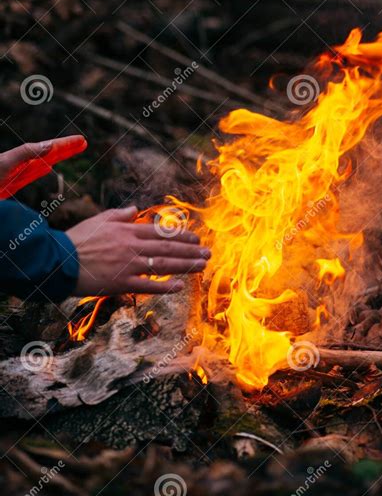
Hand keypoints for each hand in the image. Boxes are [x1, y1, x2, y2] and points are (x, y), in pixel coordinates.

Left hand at [0, 135, 86, 197]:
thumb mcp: (6, 163)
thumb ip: (27, 153)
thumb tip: (50, 146)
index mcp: (23, 156)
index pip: (50, 148)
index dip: (66, 145)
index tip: (82, 140)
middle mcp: (22, 163)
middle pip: (49, 153)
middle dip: (66, 148)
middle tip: (83, 143)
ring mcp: (17, 173)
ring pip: (43, 162)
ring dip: (58, 155)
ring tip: (72, 150)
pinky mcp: (11, 184)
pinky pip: (32, 174)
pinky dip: (42, 169)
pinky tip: (48, 166)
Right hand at [66, 206, 209, 295]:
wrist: (59, 260)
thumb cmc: (77, 239)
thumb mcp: (99, 220)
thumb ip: (120, 215)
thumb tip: (136, 209)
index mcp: (127, 231)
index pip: (161, 232)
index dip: (180, 236)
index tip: (196, 238)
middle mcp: (132, 246)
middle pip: (168, 248)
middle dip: (190, 250)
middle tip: (208, 252)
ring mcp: (129, 265)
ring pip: (164, 265)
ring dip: (186, 266)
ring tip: (203, 266)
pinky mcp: (121, 283)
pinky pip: (148, 286)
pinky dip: (165, 286)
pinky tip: (180, 286)